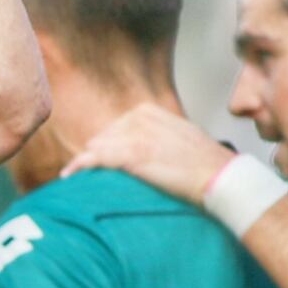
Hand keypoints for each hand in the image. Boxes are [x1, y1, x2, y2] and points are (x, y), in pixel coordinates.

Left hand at [62, 105, 234, 206]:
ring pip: (98, 148)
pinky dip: (79, 166)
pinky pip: (95, 159)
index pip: (116, 128)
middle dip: (98, 154)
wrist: (219, 176)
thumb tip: (144, 151)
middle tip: (86, 174)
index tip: (100, 161)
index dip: (109, 146)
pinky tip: (68, 175)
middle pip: (104, 137)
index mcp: (149, 111)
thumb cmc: (204, 164)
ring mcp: (134, 135)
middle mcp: (139, 118)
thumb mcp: (180, 138)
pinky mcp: (131, 155)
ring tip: (73, 176)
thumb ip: (158, 137)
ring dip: (85, 163)